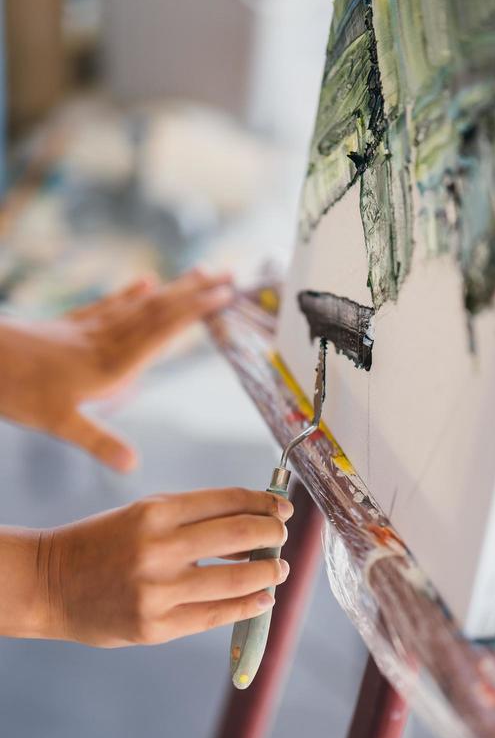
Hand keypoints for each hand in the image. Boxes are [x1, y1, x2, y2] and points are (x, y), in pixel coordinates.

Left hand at [0, 269, 231, 470]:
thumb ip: (99, 441)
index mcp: (111, 364)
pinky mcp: (71, 325)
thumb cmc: (16, 389)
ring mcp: (88, 329)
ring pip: (139, 305)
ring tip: (199, 272)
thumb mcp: (58, 423)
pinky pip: (108, 306)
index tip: (224, 296)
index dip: (194, 313)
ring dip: (172, 289)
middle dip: (195, 293)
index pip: (161, 332)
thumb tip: (131, 464)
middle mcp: (106, 341)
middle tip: (229, 275)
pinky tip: (144, 282)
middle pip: (158, 312)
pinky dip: (129, 294)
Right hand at [30, 488, 293, 646]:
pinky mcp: (156, 626)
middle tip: (281, 537)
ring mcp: (158, 590)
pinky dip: (248, 605)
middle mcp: (159, 548)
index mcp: (155, 511)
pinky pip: (216, 615)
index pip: (228, 501)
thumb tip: (253, 521)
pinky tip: (263, 599)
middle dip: (272, 534)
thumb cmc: (102, 544)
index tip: (281, 508)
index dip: (264, 503)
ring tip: (278, 570)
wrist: (48, 584)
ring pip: (237, 579)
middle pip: (241, 534)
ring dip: (268, 573)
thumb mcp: (141, 515)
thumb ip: (192, 517)